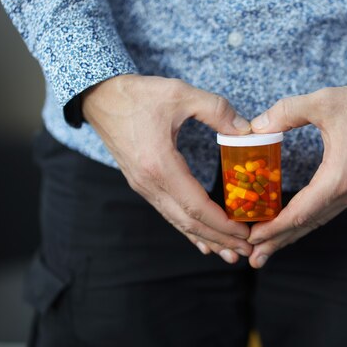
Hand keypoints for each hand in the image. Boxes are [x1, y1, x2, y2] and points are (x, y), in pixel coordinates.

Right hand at [82, 74, 253, 263]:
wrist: (100, 97)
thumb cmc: (138, 95)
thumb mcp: (180, 93)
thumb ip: (216, 110)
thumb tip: (245, 131)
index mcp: (160, 165)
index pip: (196, 206)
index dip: (223, 224)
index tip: (246, 233)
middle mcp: (149, 183)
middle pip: (189, 222)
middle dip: (220, 239)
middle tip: (247, 251)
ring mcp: (143, 186)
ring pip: (178, 221)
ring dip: (205, 238)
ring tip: (230, 252)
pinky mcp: (142, 184)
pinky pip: (168, 212)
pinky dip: (188, 228)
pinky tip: (202, 240)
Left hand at [246, 86, 346, 267]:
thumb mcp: (323, 102)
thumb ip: (287, 112)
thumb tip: (256, 127)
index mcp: (338, 177)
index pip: (301, 212)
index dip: (275, 227)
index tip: (253, 238)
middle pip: (307, 224)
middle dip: (279, 241)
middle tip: (254, 258)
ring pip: (318, 220)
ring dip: (292, 234)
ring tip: (268, 247)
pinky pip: (327, 211)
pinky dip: (307, 221)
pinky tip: (294, 223)